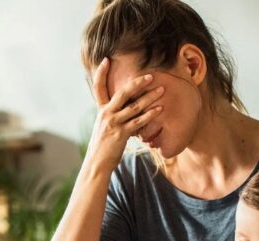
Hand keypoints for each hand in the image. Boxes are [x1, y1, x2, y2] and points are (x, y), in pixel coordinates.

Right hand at [85, 57, 164, 172]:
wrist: (97, 163)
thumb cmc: (103, 145)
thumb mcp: (104, 126)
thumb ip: (112, 114)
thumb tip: (124, 105)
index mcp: (101, 110)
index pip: (98, 87)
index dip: (101, 73)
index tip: (106, 59)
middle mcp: (106, 114)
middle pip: (122, 93)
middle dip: (137, 83)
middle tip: (150, 76)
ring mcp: (113, 123)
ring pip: (134, 106)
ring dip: (150, 97)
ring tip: (162, 90)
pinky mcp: (121, 134)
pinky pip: (138, 121)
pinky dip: (150, 114)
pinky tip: (160, 109)